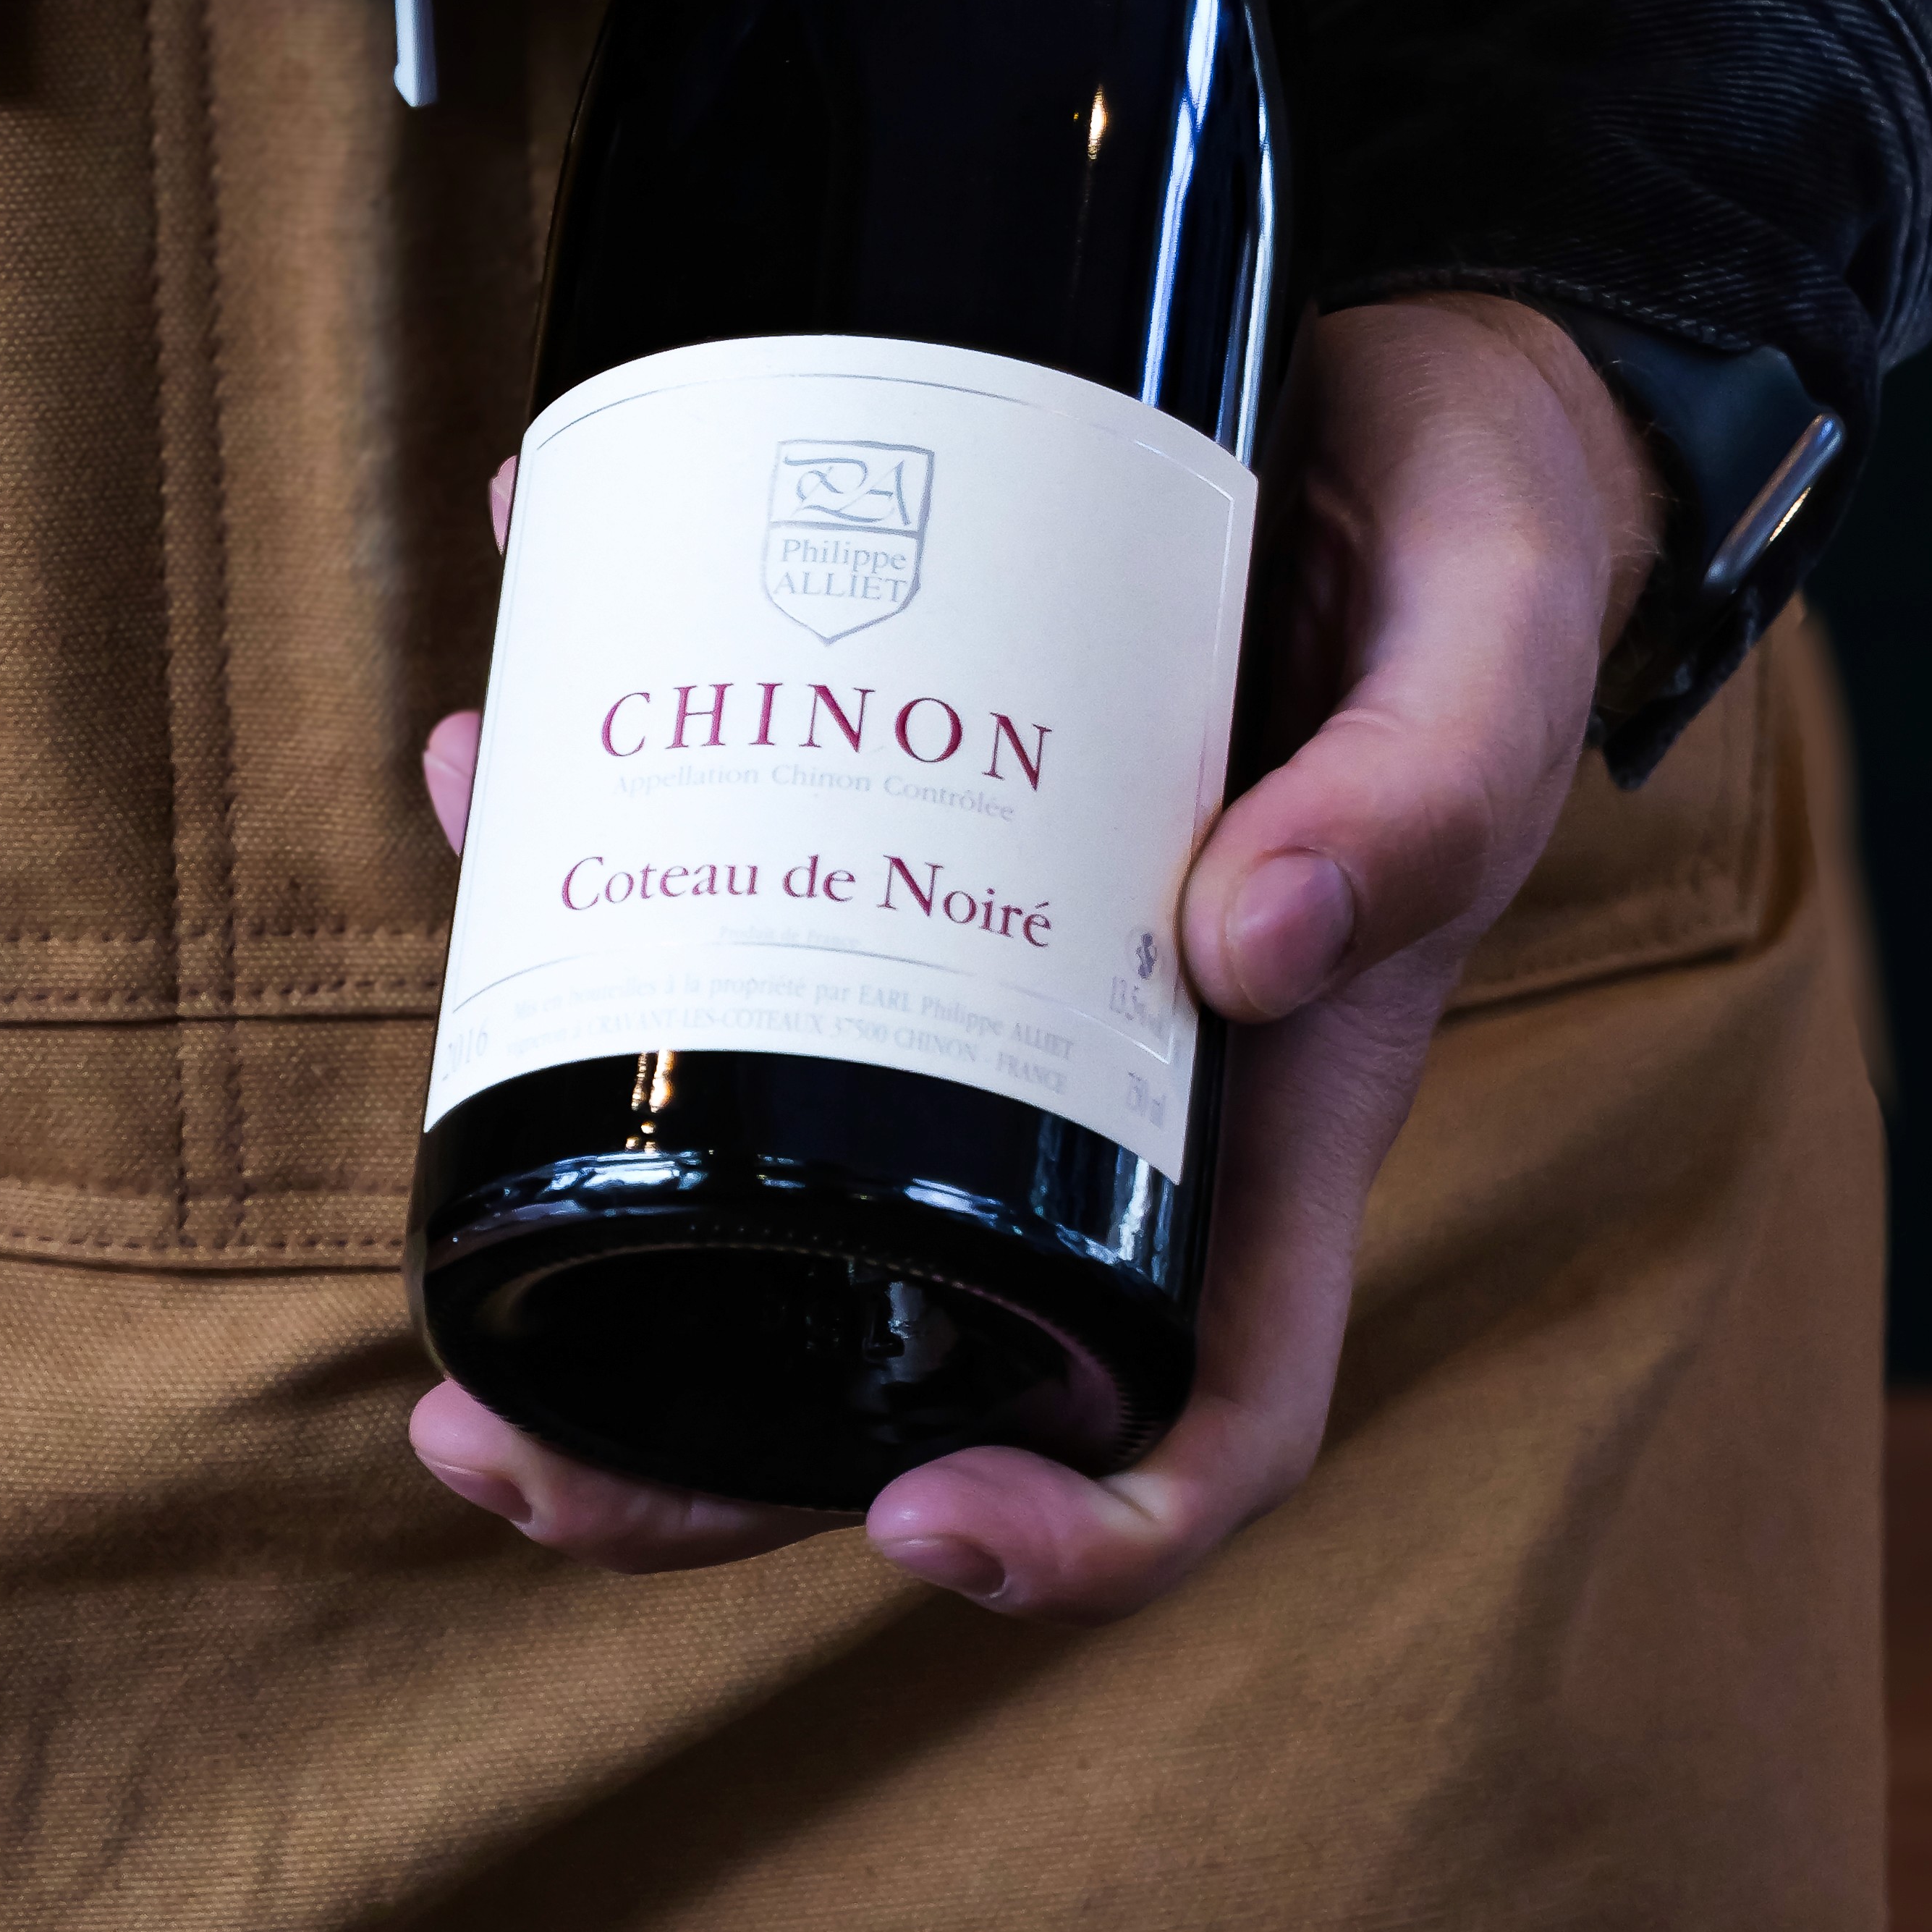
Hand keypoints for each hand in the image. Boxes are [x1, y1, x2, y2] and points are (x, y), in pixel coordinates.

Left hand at [410, 298, 1659, 1618]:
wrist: (1394, 401)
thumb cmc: (1473, 558)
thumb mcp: (1490, 646)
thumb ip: (1427, 788)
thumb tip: (1250, 937)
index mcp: (1265, 1112)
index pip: (1195, 1413)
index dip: (1076, 1530)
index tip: (916, 1525)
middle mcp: (1092, 1081)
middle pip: (884, 1351)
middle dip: (674, 1450)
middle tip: (473, 1447)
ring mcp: (972, 958)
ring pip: (747, 1137)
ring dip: (566, 1153)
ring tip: (441, 1049)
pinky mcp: (885, 813)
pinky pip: (710, 883)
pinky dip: (576, 834)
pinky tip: (488, 736)